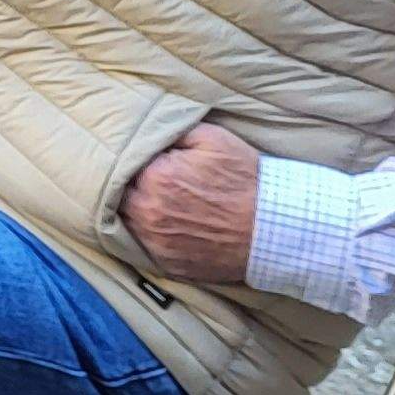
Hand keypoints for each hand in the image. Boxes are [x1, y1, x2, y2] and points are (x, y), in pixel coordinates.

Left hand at [121, 123, 262, 282]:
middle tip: (144, 181)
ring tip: (151, 202)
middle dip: (127, 186)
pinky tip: (162, 226)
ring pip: (127, 222)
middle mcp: (149, 211)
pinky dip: (147, 236)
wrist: (274, 228)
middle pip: (119, 195)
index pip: (122, 164)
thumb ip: (171, 131)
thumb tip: (146, 133)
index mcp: (155, 176)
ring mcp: (156, 241)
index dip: (131, 161)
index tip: (140, 160)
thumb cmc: (245, 181)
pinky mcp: (167, 263)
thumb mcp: (212, 139)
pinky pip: (142, 247)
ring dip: (133, 211)